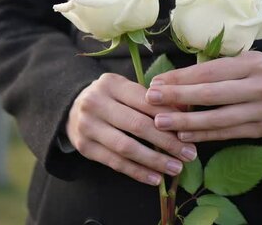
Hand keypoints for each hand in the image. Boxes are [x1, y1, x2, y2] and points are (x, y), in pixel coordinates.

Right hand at [66, 73, 197, 185]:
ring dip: (154, 160)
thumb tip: (185, 112)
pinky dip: (137, 172)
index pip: (145, 101)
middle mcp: (96, 102)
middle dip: (167, 141)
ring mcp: (88, 126)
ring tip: (176, 168)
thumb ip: (153, 100)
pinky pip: (115, 162)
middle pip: (137, 125)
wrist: (71, 109)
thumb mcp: (127, 90)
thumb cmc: (110, 99)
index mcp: (111, 84)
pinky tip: (155, 178)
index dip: (169, 116)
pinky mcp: (84, 147)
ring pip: (126, 147)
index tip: (189, 131)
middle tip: (189, 153)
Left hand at [146, 51, 261, 141]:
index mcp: (251, 64)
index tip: (156, 83)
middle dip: (178, 98)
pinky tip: (184, 135)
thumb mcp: (244, 60)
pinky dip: (205, 135)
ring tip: (161, 123)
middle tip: (151, 100)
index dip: (180, 78)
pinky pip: (228, 133)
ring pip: (218, 119)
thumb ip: (215, 69)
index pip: (209, 72)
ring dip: (186, 122)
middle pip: (211, 94)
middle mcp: (258, 87)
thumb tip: (173, 80)